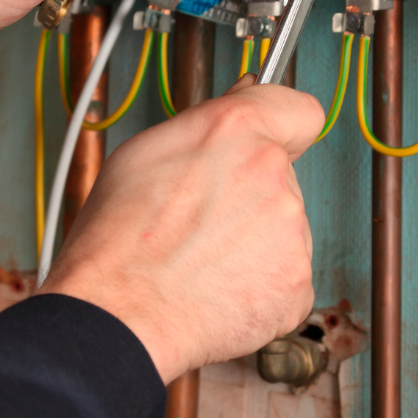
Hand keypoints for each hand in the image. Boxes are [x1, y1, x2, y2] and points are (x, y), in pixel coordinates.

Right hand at [38, 77, 321, 383]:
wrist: (118, 314)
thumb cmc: (118, 239)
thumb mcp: (143, 153)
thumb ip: (206, 126)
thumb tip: (238, 103)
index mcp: (235, 130)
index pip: (299, 110)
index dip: (282, 125)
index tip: (271, 138)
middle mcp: (272, 173)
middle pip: (281, 176)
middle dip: (248, 193)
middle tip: (198, 219)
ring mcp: (292, 231)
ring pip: (280, 228)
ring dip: (251, 241)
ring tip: (199, 259)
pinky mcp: (297, 283)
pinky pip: (284, 276)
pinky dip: (258, 284)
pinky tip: (215, 288)